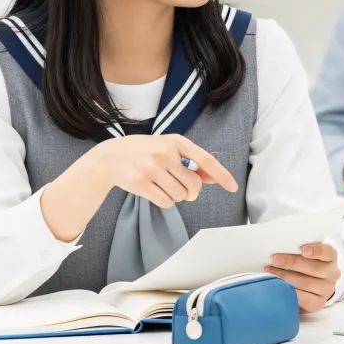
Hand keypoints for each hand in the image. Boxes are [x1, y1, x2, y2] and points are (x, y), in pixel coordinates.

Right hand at [92, 134, 237, 207]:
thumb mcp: (169, 149)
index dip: (221, 175)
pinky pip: (166, 202)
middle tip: (183, 189)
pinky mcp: (140, 183)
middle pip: (194, 185)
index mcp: (177, 141)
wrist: (110, 157)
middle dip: (192, 192)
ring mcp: (151, 167)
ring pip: (180, 196)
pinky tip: (156, 192)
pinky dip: (166, 202)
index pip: (206, 160)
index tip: (233, 187)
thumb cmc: (146, 152)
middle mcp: (165, 153)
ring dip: (177, 197)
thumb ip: (192, 162)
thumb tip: (214, 178)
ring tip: (164, 186)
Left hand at [265, 242, 340, 312]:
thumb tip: (280, 246)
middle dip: (292, 263)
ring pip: (306, 283)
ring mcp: (326, 290)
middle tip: (275, 259)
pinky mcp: (318, 303)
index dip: (316, 250)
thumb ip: (299, 251)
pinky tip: (280, 287)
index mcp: (331, 258)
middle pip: (313, 268)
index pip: (327, 252)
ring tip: (271, 272)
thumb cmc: (308, 265)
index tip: (302, 248)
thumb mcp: (308, 255)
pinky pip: (304, 299)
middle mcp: (332, 274)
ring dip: (286, 277)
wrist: (314, 287)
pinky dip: (290, 292)